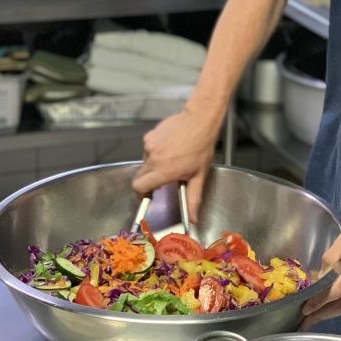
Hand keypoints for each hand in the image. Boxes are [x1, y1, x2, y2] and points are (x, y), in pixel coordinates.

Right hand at [132, 105, 221, 222]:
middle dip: (147, 180)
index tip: (148, 194)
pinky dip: (155, 152)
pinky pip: (147, 149)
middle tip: (161, 179)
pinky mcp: (149, 136)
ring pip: (144, 162)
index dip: (141, 193)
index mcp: (164, 171)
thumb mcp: (199, 176)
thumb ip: (193, 199)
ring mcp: (149, 146)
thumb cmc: (201, 148)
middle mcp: (153, 158)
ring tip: (170, 159)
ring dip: (153, 165)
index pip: (139, 186)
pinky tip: (169, 148)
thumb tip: (193, 219)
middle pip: (139, 176)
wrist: (199, 121)